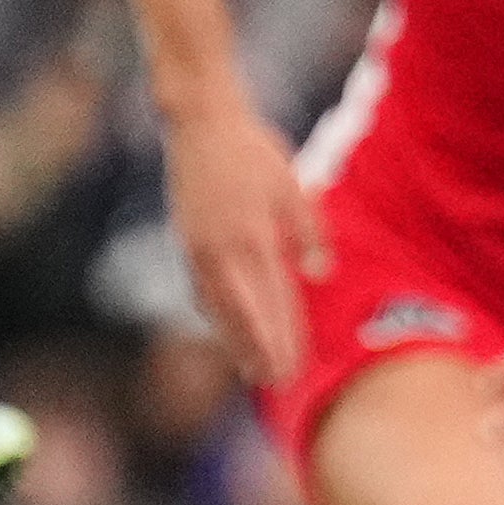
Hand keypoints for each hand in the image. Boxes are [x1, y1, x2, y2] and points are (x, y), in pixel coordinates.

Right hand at [163, 96, 322, 385]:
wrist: (199, 122)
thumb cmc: (253, 150)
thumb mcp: (292, 186)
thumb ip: (308, 233)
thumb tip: (318, 274)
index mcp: (253, 239)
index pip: (273, 303)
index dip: (285, 338)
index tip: (296, 366)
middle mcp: (221, 253)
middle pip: (243, 316)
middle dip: (259, 351)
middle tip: (276, 381)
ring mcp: (197, 250)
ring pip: (218, 308)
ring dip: (234, 340)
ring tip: (249, 368)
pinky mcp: (185, 242)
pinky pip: (201, 290)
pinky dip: (214, 313)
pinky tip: (222, 325)